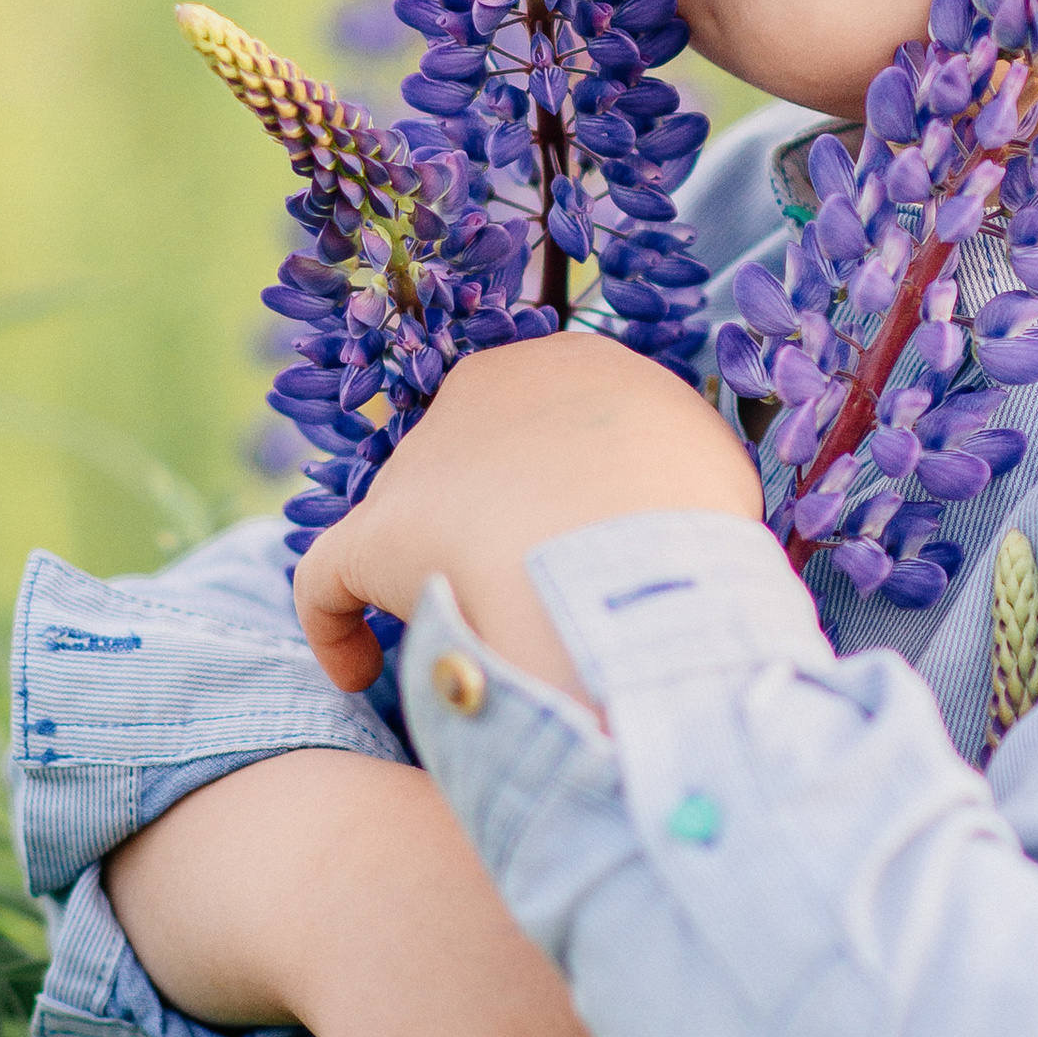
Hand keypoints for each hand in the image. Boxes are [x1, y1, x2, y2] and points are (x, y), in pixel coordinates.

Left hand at [295, 328, 762, 695]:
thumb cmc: (697, 529)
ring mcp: (424, 461)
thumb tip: (652, 516)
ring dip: (433, 578)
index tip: (585, 551)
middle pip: (477, 464)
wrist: (644, 570)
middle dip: (498, 530)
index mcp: (574, 365)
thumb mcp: (709, 475)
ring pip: (412, 519)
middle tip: (540, 604)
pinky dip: (336, 626)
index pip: (549, 422)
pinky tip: (357, 671)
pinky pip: (328, 581)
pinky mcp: (376, 536)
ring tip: (479, 648)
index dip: (562, 492)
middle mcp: (487, 389)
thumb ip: (667, 479)